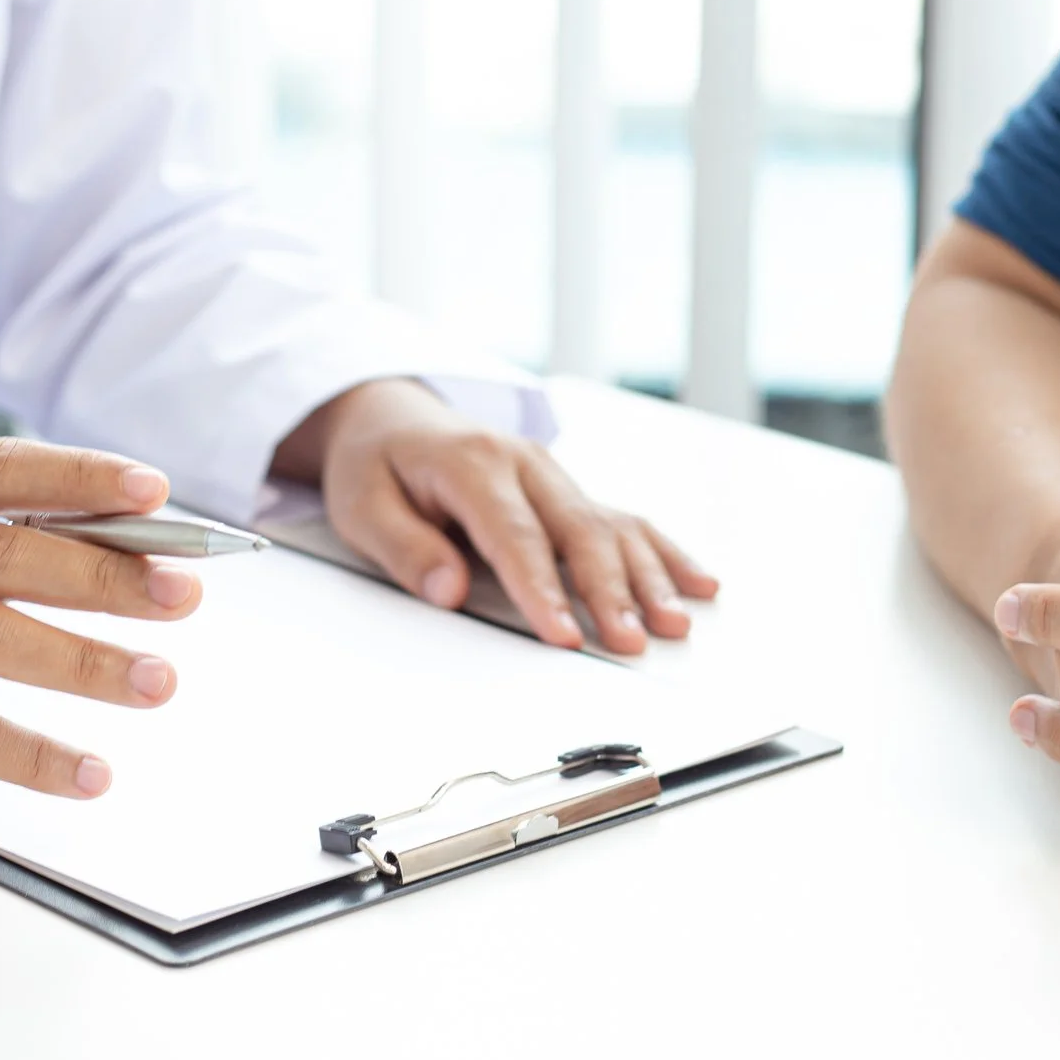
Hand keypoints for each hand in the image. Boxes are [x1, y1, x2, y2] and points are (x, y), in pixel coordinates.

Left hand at [276, 379, 716, 652]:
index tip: (562, 635)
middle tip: (629, 641)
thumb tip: (450, 590)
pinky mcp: (569, 492)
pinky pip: (625, 520)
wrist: (394, 417)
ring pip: (613, 525)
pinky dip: (664, 552)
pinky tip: (698, 582)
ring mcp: (554, 476)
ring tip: (673, 623)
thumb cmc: (377, 464)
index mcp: (473, 464)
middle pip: (578, 531)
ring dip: (647, 577)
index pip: (514, 535)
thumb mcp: (361, 504)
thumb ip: (405, 548)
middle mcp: (526, 464)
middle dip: (608, 590)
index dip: (541, 588)